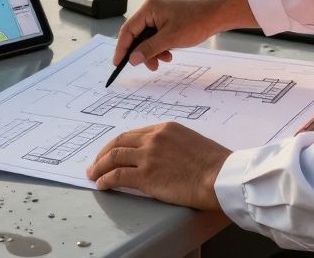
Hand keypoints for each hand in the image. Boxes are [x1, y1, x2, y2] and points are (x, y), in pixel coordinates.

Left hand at [86, 122, 229, 209]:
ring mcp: (148, 156)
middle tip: (96, 163)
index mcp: (165, 128)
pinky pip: (116, 176)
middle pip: (119, 142)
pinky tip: (102, 185)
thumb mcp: (191, 142)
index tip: (112, 152)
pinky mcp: (146, 176)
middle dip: (103, 153)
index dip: (119, 144)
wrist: (220, 176)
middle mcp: (153, 139)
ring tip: (93, 175)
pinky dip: (105, 180)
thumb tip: (162, 157)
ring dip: (99, 166)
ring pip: (113, 157)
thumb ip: (172, 145)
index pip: (133, 134)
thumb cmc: (214, 164)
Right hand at [113, 0, 255, 70]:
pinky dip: (160, 48)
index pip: (128, 30)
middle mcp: (151, 11)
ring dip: (152, 52)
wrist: (216, 16)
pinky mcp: (167, 22)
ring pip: (147, 39)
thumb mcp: (170, 39)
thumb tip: (132, 59)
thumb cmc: (196, 21)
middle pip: (137, 35)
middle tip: (148, 65)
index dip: (122, 48)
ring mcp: (159, 16)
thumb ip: (149, 49)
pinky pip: (156, 37)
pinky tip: (168, 54)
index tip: (118, 63)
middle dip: (141, 52)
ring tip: (163, 61)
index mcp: (148, 10)